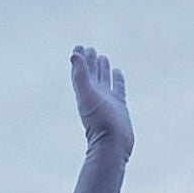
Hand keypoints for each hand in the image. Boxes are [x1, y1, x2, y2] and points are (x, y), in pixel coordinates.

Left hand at [71, 45, 132, 159]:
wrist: (113, 145)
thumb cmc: (99, 122)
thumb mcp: (88, 95)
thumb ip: (80, 75)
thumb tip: (74, 55)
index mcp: (86, 92)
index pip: (81, 71)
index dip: (79, 60)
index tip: (79, 47)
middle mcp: (96, 95)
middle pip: (91, 74)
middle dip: (90, 61)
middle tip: (89, 49)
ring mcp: (108, 100)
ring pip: (104, 80)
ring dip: (102, 69)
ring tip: (102, 57)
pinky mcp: (119, 106)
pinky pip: (117, 88)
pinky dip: (116, 79)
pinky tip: (117, 72)